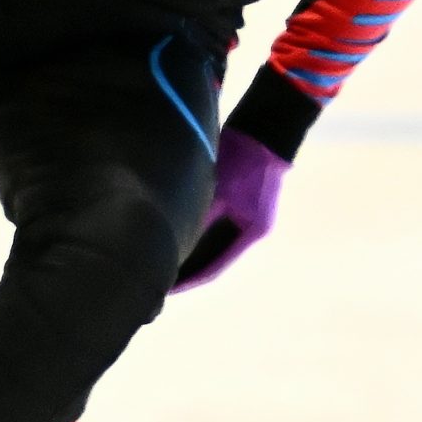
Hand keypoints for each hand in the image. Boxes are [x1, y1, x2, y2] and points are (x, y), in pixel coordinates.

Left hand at [171, 128, 287, 291]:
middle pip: (213, 259)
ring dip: (190, 254)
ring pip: (212, 245)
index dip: (188, 281)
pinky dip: (196, 237)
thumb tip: (170, 244)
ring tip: (162, 264)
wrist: (264, 129)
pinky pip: (214, 229)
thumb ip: (198, 221)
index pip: (214, 268)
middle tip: (157, 282)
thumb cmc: (242, 159)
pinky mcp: (241, 203)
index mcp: (251, 233)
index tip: (165, 291)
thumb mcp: (216, 192)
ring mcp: (249, 217)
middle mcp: (252, 231)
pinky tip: (175, 238)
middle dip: (187, 271)